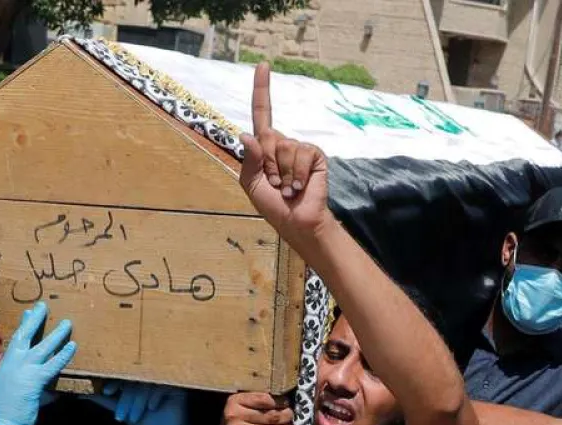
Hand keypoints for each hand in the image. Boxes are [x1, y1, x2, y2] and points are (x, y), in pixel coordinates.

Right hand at [0, 302, 76, 424]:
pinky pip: (53, 364)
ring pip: (43, 346)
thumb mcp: (4, 389)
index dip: (23, 326)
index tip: (28, 313)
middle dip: (34, 319)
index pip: (15, 341)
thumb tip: (26, 380)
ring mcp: (23, 370)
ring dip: (56, 334)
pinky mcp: (34, 380)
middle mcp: (11, 363)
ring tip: (67, 323)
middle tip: (43, 306)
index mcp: (3, 364)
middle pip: (24, 335)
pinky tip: (72, 346)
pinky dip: (63, 355)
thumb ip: (16, 380)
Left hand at [88, 382, 191, 424]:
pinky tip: (152, 407)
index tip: (107, 392)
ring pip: (146, 384)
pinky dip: (155, 396)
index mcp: (134, 378)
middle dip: (126, 399)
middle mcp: (148, 375)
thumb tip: (80, 393)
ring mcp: (162, 379)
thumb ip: (101, 399)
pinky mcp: (175, 384)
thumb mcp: (118, 409)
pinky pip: (163, 385)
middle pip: (133, 381)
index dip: (114, 383)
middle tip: (123, 415)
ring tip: (135, 416)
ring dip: (139, 401)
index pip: (121, 375)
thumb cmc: (141, 420)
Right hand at [217, 391, 292, 424]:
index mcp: (234, 402)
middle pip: (271, 415)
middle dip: (286, 416)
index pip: (263, 398)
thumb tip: (283, 400)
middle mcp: (234, 416)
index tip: (286, 404)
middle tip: (291, 417)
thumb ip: (257, 401)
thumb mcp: (241, 408)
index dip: (279, 401)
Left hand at [240, 62, 331, 243]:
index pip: (262, 113)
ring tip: (288, 188)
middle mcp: (282, 143)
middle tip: (276, 184)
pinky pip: (301, 153)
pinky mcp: (314, 155)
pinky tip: (300, 187)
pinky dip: (297, 173)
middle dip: (268, 164)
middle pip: (268, 137)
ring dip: (282, 173)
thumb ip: (249, 159)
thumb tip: (247, 134)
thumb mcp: (252, 183)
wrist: (297, 222)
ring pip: (284, 147)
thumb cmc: (273, 206)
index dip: (262, 89)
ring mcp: (299, 148)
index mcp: (264, 148)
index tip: (263, 65)